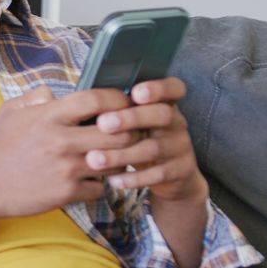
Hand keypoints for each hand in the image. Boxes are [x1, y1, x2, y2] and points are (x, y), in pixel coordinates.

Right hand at [0, 86, 141, 221]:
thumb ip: (36, 98)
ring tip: (112, 156)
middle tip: (127, 132)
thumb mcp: (9, 111)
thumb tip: (56, 93)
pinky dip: (101, 184)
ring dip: (118, 159)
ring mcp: (66, 169)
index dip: (117, 99)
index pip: (96, 100)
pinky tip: (91, 179)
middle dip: (128, 131)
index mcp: (48, 116)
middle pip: (118, 132)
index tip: (123, 102)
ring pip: (115, 162)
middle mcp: (60, 141)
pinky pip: (101, 188)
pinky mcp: (67, 194)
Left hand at [85, 78, 208, 202]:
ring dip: (121, 154)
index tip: (136, 93)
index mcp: (166, 103)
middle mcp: (177, 122)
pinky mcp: (180, 171)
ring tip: (94, 159)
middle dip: (131, 118)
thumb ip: (119, 110)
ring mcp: (181, 147)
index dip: (158, 88)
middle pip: (162, 115)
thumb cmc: (140, 138)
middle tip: (103, 124)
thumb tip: (85, 100)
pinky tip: (113, 179)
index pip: (174, 87)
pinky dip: (133, 178)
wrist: (169, 174)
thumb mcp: (135, 121)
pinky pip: (157, 175)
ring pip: (153, 148)